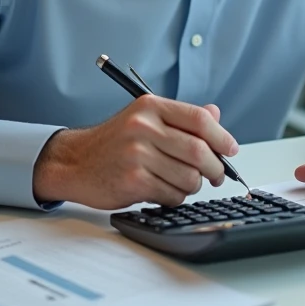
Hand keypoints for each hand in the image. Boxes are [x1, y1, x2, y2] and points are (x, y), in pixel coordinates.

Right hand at [33, 96, 237, 209]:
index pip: (199, 119)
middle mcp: (143, 127)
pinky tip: (163, 192)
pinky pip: (173, 195)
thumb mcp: (144, 120)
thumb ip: (180, 118)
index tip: (230, 150)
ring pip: (189, 177)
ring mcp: (137, 154)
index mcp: (150, 107)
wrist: (74, 163)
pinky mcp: (132, 181)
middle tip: (217, 175)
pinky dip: (176, 198)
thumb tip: (216, 115)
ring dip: (194, 186)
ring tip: (182, 183)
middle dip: (215, 168)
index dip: (222, 136)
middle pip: (199, 150)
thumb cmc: (113, 143)